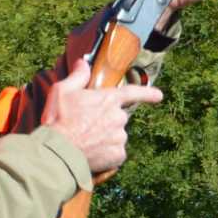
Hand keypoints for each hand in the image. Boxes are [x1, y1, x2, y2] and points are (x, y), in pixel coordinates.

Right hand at [40, 57, 163, 176]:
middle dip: (106, 121)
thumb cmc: (58, 119)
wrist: (58, 150)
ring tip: (85, 140)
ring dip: (105, 137)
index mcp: (109, 99)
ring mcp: (120, 137)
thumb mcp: (62, 91)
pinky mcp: (118, 155)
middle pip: (117, 117)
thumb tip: (83, 62)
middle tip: (85, 126)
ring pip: (116, 135)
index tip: (159, 96)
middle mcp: (119, 117)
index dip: (147, 94)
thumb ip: (77, 76)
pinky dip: (106, 153)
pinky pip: (115, 152)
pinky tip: (92, 152)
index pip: (133, 93)